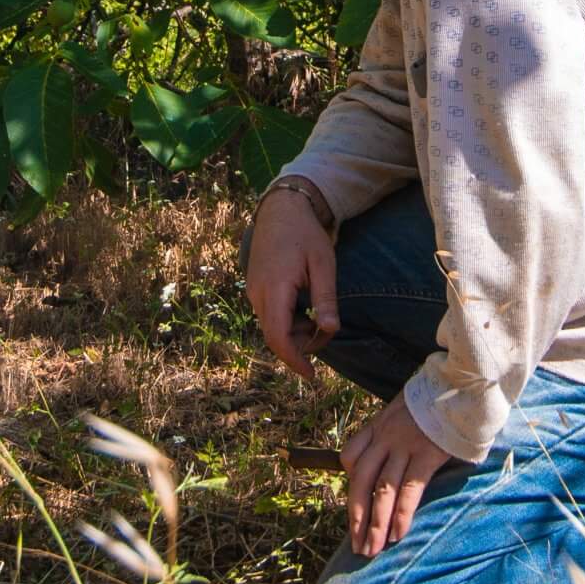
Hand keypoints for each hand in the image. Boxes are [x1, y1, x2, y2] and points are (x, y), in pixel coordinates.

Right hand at [245, 187, 337, 379]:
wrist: (281, 209)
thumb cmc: (305, 234)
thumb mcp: (323, 265)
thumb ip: (325, 299)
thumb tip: (330, 330)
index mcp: (275, 289)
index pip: (278, 337)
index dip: (294, 360)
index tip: (311, 374)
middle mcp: (258, 294)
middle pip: (275, 336)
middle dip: (301, 345)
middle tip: (326, 332)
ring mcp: (253, 291)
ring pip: (272, 326)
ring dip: (295, 332)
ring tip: (318, 315)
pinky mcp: (255, 288)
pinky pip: (269, 315)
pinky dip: (287, 320)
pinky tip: (304, 307)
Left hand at [341, 396, 451, 557]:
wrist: (463, 383)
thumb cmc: (441, 399)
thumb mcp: (408, 407)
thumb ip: (399, 428)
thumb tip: (400, 454)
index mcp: (378, 424)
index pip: (350, 455)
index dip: (351, 480)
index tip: (357, 499)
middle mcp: (385, 437)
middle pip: (361, 481)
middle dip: (356, 516)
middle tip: (356, 546)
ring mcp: (404, 446)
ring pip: (381, 491)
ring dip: (375, 524)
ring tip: (372, 549)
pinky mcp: (426, 455)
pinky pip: (408, 490)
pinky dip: (400, 514)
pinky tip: (397, 534)